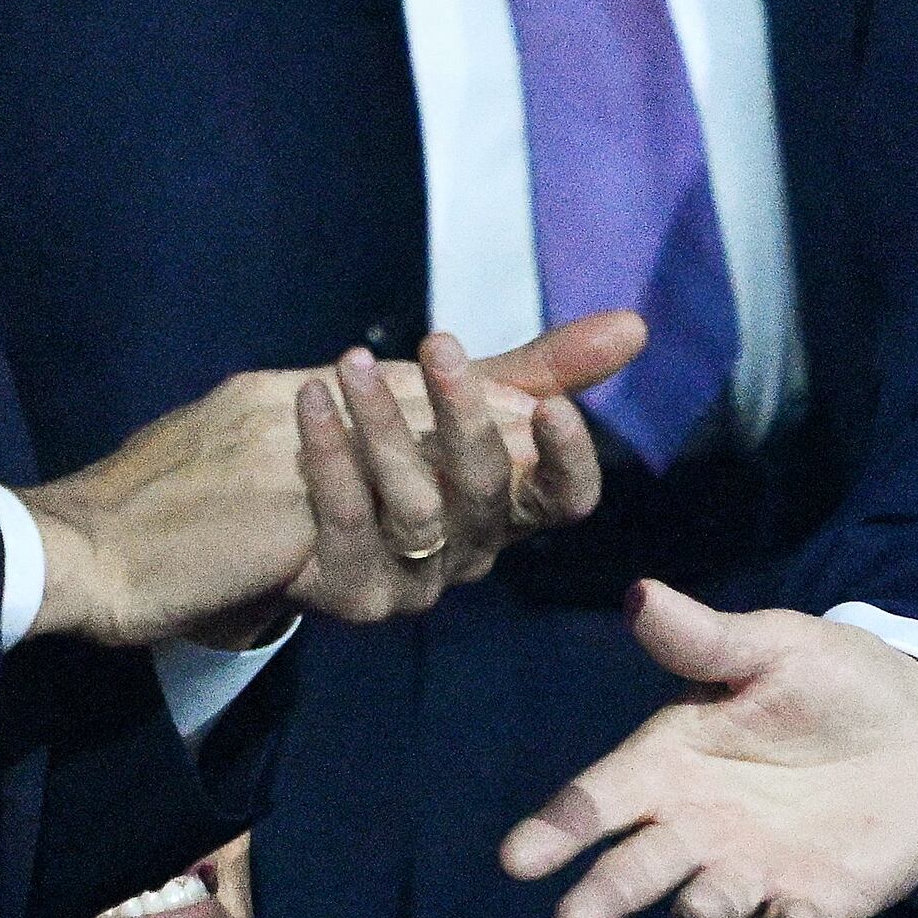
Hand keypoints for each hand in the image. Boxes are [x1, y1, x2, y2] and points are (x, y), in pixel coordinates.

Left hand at [284, 322, 629, 626]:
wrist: (281, 491)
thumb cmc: (391, 438)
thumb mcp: (466, 394)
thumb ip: (546, 367)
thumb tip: (636, 324)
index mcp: (512, 504)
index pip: (566, 497)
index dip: (569, 459)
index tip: (554, 405)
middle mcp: (472, 548)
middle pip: (488, 490)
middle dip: (466, 412)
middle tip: (439, 343)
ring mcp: (416, 581)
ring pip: (417, 509)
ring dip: (384, 425)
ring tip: (353, 362)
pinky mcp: (354, 593)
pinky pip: (350, 523)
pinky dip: (332, 455)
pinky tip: (314, 400)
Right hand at [500, 583, 917, 917]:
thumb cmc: (828, 680)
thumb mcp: (771, 648)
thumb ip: (706, 639)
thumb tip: (640, 595)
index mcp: (671, 763)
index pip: (603, 799)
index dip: (560, 828)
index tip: (516, 859)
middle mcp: (698, 828)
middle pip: (638, 868)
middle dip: (607, 894)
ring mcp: (754, 871)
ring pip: (710, 905)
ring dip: (701, 910)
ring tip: (698, 909)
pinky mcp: (814, 903)